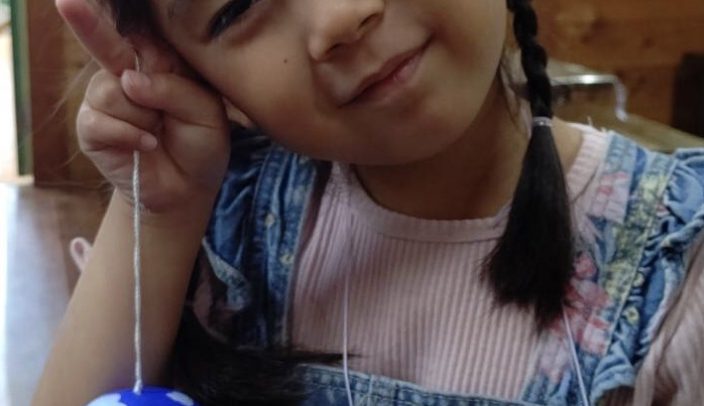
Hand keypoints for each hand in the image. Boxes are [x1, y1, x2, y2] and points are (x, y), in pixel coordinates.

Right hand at [56, 0, 229, 213]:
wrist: (188, 188)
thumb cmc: (200, 144)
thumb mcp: (206, 113)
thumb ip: (174, 89)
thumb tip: (128, 79)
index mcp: (158, 63)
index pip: (136, 32)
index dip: (117, 20)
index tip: (83, 0)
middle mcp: (126, 75)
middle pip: (109, 48)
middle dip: (93, 29)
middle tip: (66, 3)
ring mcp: (106, 100)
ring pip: (110, 92)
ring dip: (142, 117)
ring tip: (159, 131)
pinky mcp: (92, 129)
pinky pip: (100, 120)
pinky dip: (129, 134)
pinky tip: (148, 145)